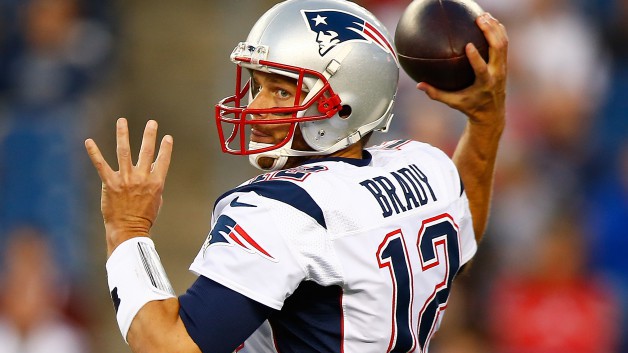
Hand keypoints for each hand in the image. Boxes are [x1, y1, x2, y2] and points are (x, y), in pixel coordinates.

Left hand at [85, 118, 172, 255]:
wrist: (129, 230)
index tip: (167, 137)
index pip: (163, 160)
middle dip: (150, 135)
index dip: (166, 148)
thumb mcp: (157, 199)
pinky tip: (89, 141)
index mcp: (156, 182)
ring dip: (123, 134)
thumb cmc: (144, 217)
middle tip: (152, 122)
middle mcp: (141, 177)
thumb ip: (155, 183)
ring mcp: (125, 179)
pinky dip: (94, 152)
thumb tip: (154, 171)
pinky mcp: (110, 183)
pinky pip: (101, 165)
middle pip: (146, 151)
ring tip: (122, 121)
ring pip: (124, 152)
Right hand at [418, 12, 507, 128]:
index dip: (476, 57)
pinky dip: (497, 30)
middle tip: (479, 19)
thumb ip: (436, 94)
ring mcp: (503, 67)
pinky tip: (488, 20)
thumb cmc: (469, 106)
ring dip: (495, 27)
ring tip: (483, 15)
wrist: (492, 112)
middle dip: (490, 32)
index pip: (481, 69)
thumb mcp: (452, 102)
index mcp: (485, 84)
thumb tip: (419, 85)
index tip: (469, 44)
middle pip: (498, 49)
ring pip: (503, 43)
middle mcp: (497, 73)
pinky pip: (504, 42)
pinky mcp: (504, 62)